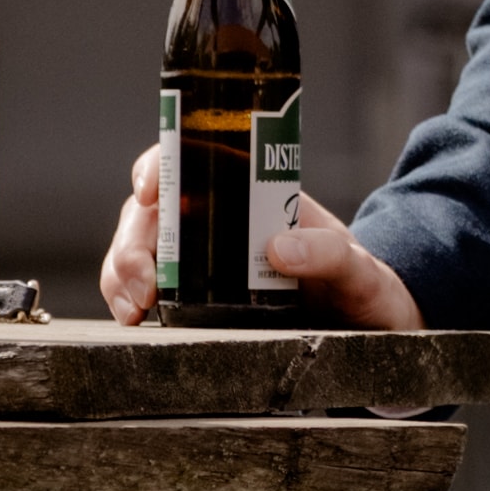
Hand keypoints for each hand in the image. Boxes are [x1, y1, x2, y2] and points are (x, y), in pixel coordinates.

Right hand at [100, 144, 424, 331]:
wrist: (368, 330)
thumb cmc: (361, 286)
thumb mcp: (356, 267)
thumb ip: (331, 255)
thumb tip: (281, 249)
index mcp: (250, 195)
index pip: (189, 159)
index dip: (159, 167)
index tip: (152, 193)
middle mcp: (216, 222)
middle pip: (149, 213)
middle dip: (131, 243)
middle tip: (142, 284)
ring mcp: (201, 261)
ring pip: (137, 251)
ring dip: (121, 275)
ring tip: (134, 309)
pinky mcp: (195, 300)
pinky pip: (145, 290)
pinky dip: (128, 301)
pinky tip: (133, 321)